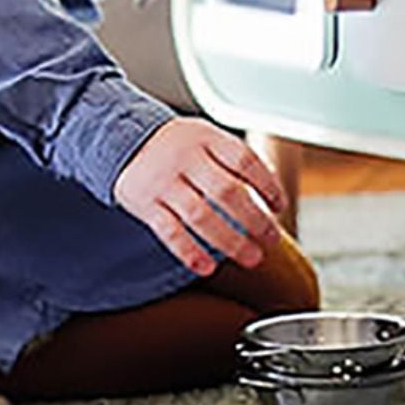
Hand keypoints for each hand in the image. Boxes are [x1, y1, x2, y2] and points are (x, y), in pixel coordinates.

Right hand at [113, 118, 285, 276]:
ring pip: (201, 216)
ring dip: (230, 241)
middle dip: (255, 219)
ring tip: (252, 257)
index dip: (267, 184)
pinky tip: (208, 267)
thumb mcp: (207, 136)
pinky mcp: (145, 205)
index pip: (244, 160)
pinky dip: (190, 253)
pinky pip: (170, 233)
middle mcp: (185, 158)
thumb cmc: (178, 145)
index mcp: (206, 138)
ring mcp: (164, 182)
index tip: (279, 205)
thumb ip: (235, 159)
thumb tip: (271, 189)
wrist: (124, 140)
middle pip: (226, 192)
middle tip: (272, 239)